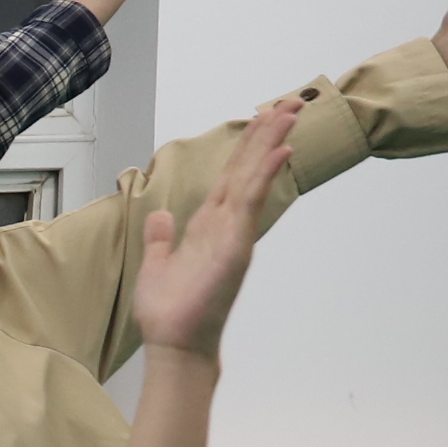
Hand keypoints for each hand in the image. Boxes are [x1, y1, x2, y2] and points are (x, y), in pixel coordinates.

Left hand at [132, 97, 299, 365]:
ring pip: (254, 178)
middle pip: (248, 169)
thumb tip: (161, 215)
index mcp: (208, 225)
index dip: (246, 147)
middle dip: (266, 134)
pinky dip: (264, 175)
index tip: (261, 118)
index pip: (230, 177)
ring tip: (289, 111)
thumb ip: (162, 238)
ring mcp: (235, 233)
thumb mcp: (158, 265)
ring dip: (271, 143)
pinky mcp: (236, 245)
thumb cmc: (170, 312)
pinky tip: (279, 150)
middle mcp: (226, 225)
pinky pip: (252, 202)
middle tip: (288, 102)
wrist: (175, 343)